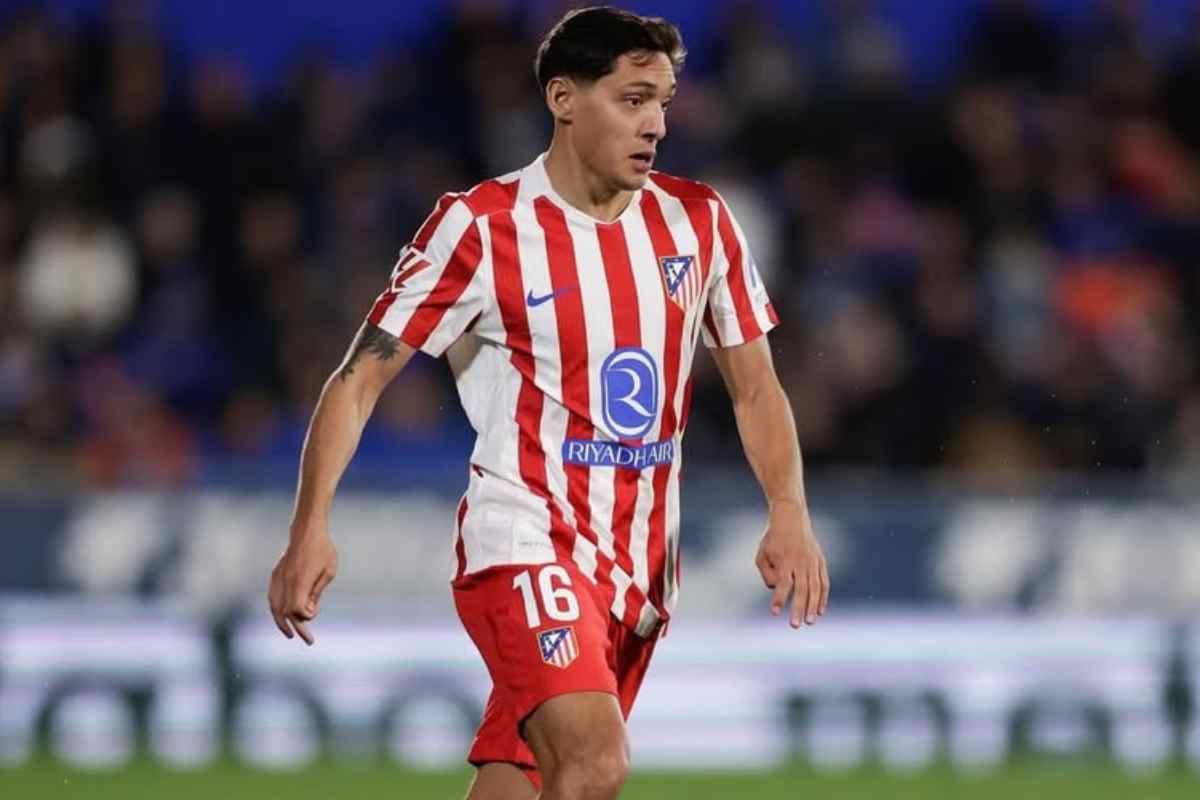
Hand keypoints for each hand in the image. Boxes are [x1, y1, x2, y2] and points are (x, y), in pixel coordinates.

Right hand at [268, 528, 337, 645]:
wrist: (307, 531)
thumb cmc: (322, 550)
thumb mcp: (328, 572)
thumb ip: (316, 592)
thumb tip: (308, 611)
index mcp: (299, 581)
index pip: (296, 609)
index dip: (305, 616)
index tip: (314, 612)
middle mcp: (286, 581)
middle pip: (285, 612)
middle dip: (297, 628)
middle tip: (309, 641)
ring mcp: (278, 577)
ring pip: (274, 606)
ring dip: (281, 622)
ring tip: (290, 634)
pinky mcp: (275, 574)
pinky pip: (272, 596)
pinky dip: (276, 609)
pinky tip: (281, 616)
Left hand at [754, 500, 828, 627]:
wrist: (791, 517)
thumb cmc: (773, 538)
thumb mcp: (762, 553)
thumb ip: (766, 573)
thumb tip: (775, 588)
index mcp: (785, 560)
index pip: (782, 584)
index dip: (779, 599)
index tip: (774, 613)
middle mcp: (801, 562)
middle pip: (801, 589)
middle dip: (798, 608)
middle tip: (795, 625)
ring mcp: (813, 561)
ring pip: (815, 588)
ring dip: (813, 607)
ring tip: (810, 622)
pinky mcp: (821, 561)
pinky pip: (824, 582)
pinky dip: (823, 597)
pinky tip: (820, 611)